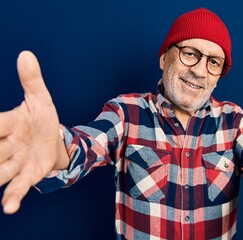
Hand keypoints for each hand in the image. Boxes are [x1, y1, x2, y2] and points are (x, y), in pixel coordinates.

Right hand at [0, 51, 68, 213]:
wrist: (54, 140)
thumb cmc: (41, 118)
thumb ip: (32, 80)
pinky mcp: (28, 175)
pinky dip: (12, 197)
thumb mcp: (40, 99)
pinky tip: (10, 207)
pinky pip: (18, 186)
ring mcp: (16, 161)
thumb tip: (26, 54)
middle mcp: (6, 144)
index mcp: (8, 122)